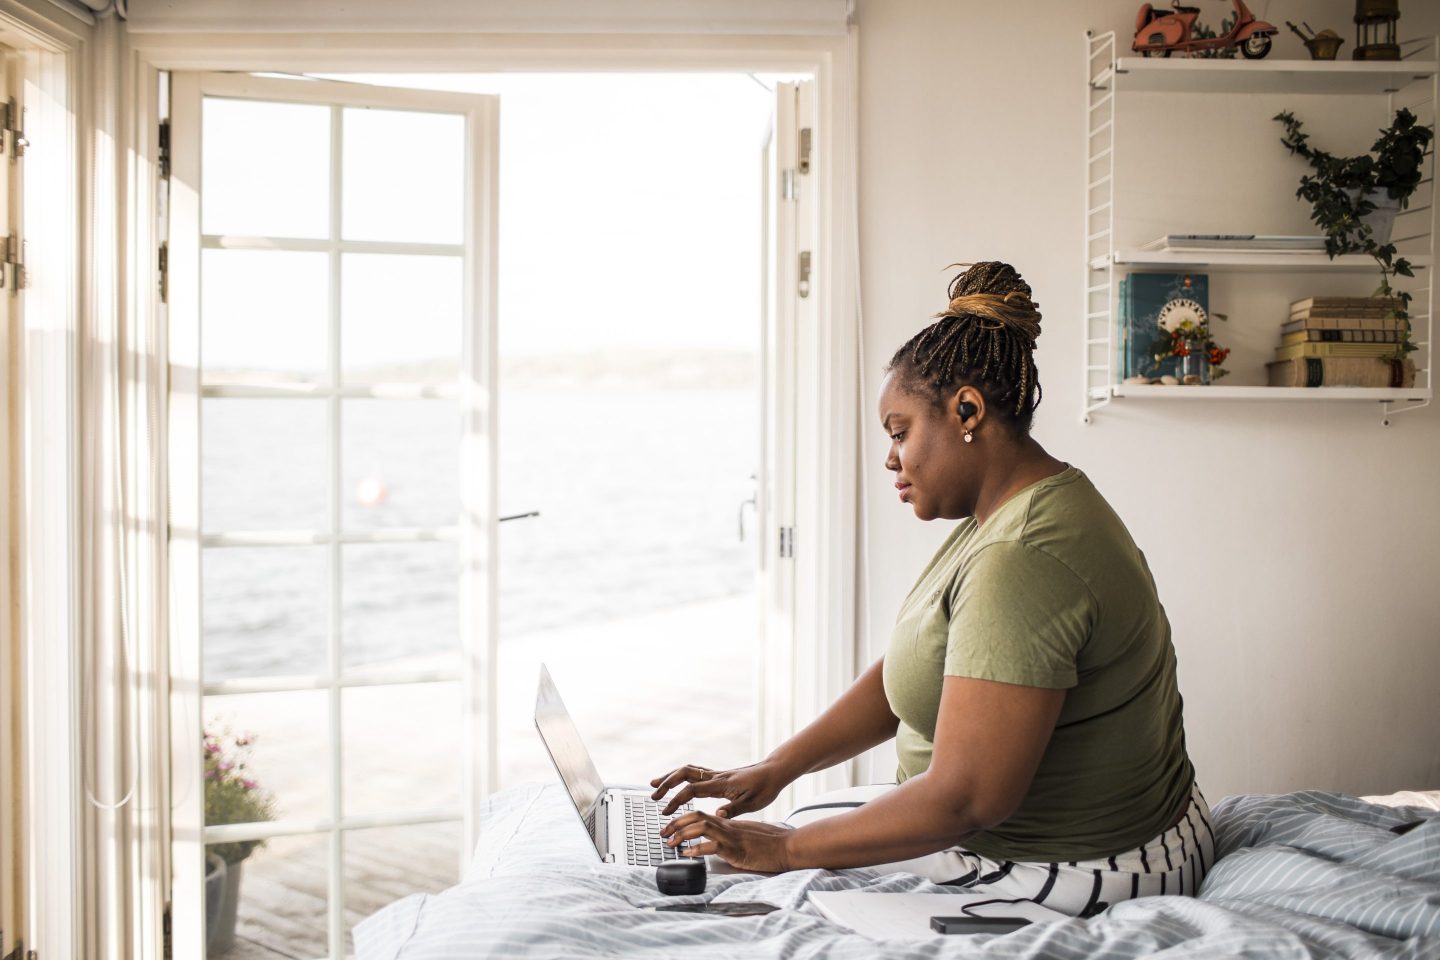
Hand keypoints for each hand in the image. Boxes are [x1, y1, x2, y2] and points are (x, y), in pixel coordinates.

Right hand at [649, 760, 788, 817]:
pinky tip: (675, 782)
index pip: (692, 789)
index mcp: (721, 784)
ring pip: (687, 770)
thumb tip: (717, 814)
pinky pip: (694, 772)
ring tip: (654, 784)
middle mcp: (715, 776)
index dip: (676, 799)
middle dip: (666, 784)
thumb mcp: (753, 803)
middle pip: (684, 774)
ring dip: (670, 777)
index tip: (666, 811)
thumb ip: (734, 809)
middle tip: (653, 796)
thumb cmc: (765, 788)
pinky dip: (680, 775)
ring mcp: (715, 774)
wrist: (773, 772)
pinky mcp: (718, 775)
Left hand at [660, 811, 794, 872]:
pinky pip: (713, 846)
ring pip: (701, 827)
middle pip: (696, 816)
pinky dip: (697, 849)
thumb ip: (731, 833)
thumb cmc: (770, 842)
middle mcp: (727, 826)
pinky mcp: (736, 849)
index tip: (670, 826)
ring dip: (682, 834)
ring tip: (670, 842)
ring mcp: (731, 837)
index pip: (700, 814)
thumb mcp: (746, 834)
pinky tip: (688, 854)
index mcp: (728, 822)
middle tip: (662, 832)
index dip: (682, 819)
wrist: (787, 846)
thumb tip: (717, 838)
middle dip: (676, 823)